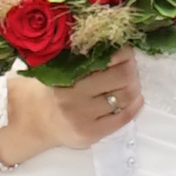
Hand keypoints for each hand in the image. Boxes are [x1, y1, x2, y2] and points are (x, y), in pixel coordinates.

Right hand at [0, 46, 143, 156]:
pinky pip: (123, 118)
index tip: (125, 52)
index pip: (106, 58)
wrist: (38, 122)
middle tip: (130, 69)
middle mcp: (73, 96)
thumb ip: (82, 58)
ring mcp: (83, 116)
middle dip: (132, 70)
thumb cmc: (54, 90)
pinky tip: (136, 99)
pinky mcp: (92, 133)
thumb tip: (115, 43)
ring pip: (125, 97)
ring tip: (132, 84)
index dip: (123, 53)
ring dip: (135, 88)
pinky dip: (135, 106)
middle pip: (121, 77)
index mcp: (65, 74)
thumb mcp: (60, 69)